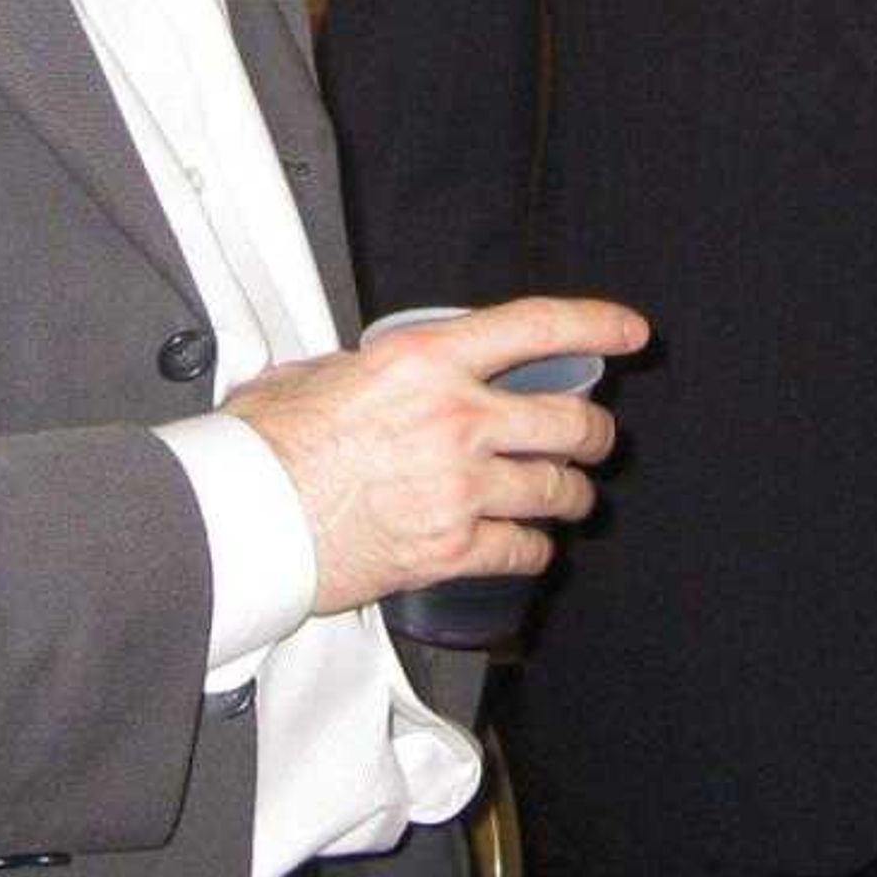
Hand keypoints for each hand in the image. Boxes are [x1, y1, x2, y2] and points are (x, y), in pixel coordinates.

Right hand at [223, 295, 648, 619]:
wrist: (246, 518)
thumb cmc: (266, 446)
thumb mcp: (313, 374)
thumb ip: (357, 367)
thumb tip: (356, 371)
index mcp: (425, 361)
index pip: (535, 327)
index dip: (595, 326)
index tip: (630, 333)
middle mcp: (456, 418)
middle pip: (568, 421)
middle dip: (596, 433)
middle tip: (597, 439)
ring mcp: (460, 485)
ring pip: (557, 488)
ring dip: (572, 494)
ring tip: (570, 496)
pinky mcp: (452, 546)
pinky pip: (523, 548)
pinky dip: (534, 550)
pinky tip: (528, 548)